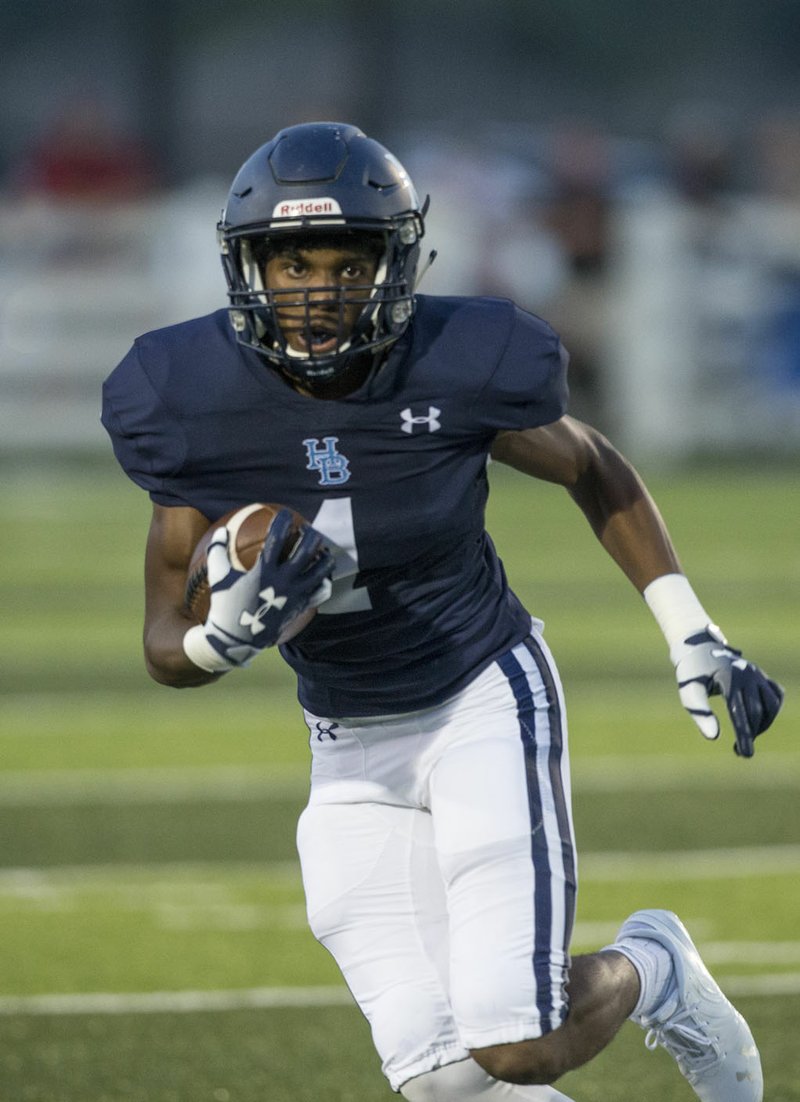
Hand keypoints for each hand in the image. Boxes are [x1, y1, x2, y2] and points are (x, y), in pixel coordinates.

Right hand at [199, 510, 332, 668]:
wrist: (237, 639)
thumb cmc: (226, 606)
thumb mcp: (219, 578)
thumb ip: (217, 552)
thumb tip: (221, 531)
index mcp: (264, 571)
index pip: (278, 539)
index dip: (284, 522)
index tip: (286, 514)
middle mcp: (283, 581)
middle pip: (306, 551)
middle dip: (310, 535)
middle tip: (308, 529)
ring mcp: (295, 595)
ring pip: (320, 571)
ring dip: (323, 557)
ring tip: (321, 549)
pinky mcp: (301, 607)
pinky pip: (321, 592)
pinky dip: (324, 580)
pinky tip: (322, 574)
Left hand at [672, 625, 783, 756]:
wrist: (698, 648)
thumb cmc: (691, 672)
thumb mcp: (689, 691)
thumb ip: (700, 713)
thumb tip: (713, 737)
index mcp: (729, 678)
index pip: (740, 713)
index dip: (744, 735)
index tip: (745, 754)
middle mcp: (747, 674)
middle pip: (756, 711)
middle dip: (751, 734)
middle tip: (739, 752)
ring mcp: (756, 673)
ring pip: (771, 705)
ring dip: (763, 724)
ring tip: (749, 736)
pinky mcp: (761, 675)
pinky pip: (776, 695)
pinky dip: (773, 710)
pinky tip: (761, 721)